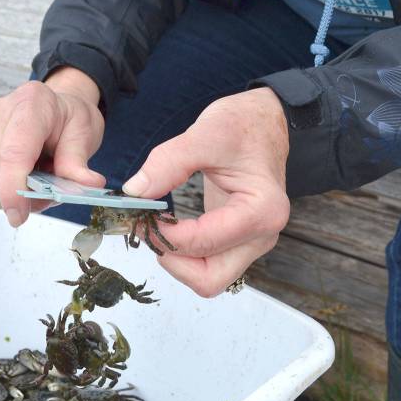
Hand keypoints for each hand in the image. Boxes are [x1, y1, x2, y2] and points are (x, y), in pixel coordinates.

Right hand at [0, 68, 104, 226]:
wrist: (61, 106)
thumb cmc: (71, 117)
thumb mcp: (85, 133)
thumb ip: (79, 162)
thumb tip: (88, 185)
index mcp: (32, 103)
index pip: (15, 151)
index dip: (13, 187)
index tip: (19, 215)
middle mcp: (2, 112)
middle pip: (2, 169)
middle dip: (24, 192)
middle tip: (53, 194)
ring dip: (21, 187)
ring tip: (47, 173)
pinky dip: (16, 182)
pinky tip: (34, 170)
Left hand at [122, 87, 290, 296]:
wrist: (264, 122)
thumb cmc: (243, 125)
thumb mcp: (204, 135)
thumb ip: (168, 163)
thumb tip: (135, 192)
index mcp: (261, 212)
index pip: (203, 243)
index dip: (163, 235)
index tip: (138, 215)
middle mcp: (262, 236)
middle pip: (210, 278)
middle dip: (172, 259)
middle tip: (148, 229)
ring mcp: (252, 242)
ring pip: (208, 278)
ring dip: (177, 260)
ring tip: (157, 227)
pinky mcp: (240, 241)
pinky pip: (209, 264)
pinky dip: (184, 254)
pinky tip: (169, 227)